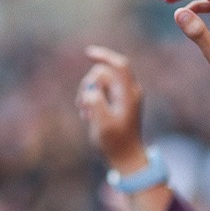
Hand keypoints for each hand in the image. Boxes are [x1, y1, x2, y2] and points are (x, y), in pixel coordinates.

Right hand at [76, 46, 147, 172]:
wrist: (124, 157)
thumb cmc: (115, 141)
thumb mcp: (103, 123)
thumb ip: (96, 103)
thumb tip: (91, 91)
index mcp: (129, 94)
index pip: (119, 66)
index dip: (104, 56)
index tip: (88, 53)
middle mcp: (127, 92)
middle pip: (104, 74)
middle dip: (88, 85)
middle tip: (81, 104)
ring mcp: (122, 97)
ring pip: (99, 82)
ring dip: (87, 93)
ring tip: (83, 113)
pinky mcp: (116, 103)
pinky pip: (99, 92)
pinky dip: (90, 99)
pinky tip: (86, 115)